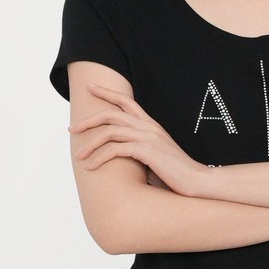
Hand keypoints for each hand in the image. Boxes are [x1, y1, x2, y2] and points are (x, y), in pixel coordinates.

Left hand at [69, 84, 204, 195]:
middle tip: (72, 128)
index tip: (90, 87)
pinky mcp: (147, 151)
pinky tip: (91, 167)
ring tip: (78, 155)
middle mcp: (148, 127)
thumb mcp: (154, 157)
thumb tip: (119, 156)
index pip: (127, 101)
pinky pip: (115, 149)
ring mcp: (148, 137)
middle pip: (111, 113)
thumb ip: (138, 151)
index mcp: (151, 125)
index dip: (107, 92)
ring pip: (110, 132)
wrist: (197, 181)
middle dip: (88, 119)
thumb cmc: (175, 174)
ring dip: (90, 143)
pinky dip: (99, 157)